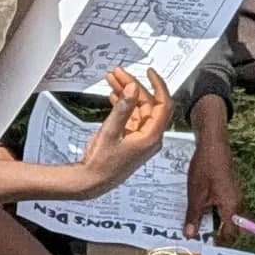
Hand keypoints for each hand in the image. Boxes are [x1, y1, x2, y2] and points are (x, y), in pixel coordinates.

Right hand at [74, 68, 171, 196]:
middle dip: (133, 87)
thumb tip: (133, 89)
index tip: (149, 72)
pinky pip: (130, 117)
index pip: (163, 105)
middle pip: (147, 104)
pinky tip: (113, 95)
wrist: (91, 181)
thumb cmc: (102, 164)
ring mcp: (140, 138)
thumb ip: (123, 108)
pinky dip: (122, 105)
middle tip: (119, 73)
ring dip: (125, 94)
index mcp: (151, 137)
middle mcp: (149, 137)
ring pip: (137, 109)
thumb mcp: (111, 132)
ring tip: (111, 79)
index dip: (158, 85)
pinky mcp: (131, 139)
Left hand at [184, 122, 242, 239]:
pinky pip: (221, 207)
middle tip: (195, 237)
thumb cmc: (206, 168)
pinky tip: (197, 210)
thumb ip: (194, 217)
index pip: (230, 235)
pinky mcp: (228, 191)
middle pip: (228, 227)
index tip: (204, 246)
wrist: (212, 145)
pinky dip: (210, 211)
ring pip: (223, 217)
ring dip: (209, 222)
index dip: (218, 242)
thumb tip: (190, 235)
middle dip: (212, 233)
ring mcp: (233, 197)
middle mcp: (236, 204)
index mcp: (232, 208)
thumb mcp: (196, 195)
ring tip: (193, 224)